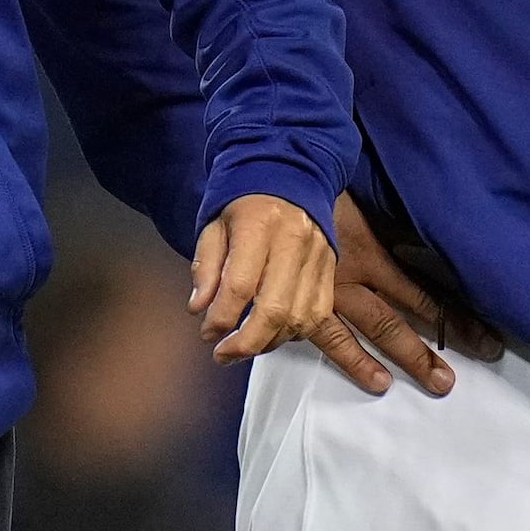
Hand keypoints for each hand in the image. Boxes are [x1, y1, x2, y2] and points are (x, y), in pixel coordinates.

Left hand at [186, 190, 337, 363]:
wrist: (290, 176)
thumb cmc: (245, 203)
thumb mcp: (213, 226)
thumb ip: (205, 268)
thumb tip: (199, 308)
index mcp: (259, 226)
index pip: (240, 285)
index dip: (221, 317)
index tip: (208, 334)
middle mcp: (293, 242)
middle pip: (274, 309)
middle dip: (246, 342)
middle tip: (224, 354)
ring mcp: (317, 257)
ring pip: (299, 318)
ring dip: (269, 342)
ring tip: (245, 346)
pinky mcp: (329, 270)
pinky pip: (317, 315)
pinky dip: (294, 333)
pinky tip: (273, 334)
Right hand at [304, 192, 488, 395]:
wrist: (273, 186)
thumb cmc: (323, 192)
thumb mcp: (368, 208)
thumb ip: (396, 233)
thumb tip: (432, 252)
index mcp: (371, 254)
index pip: (422, 295)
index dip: (454, 320)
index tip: (484, 341)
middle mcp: (349, 280)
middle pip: (392, 324)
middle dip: (422, 355)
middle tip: (446, 383)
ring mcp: (321, 293)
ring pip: (358, 333)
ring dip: (382, 362)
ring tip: (403, 385)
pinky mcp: (296, 298)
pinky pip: (320, 333)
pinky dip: (341, 354)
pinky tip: (360, 375)